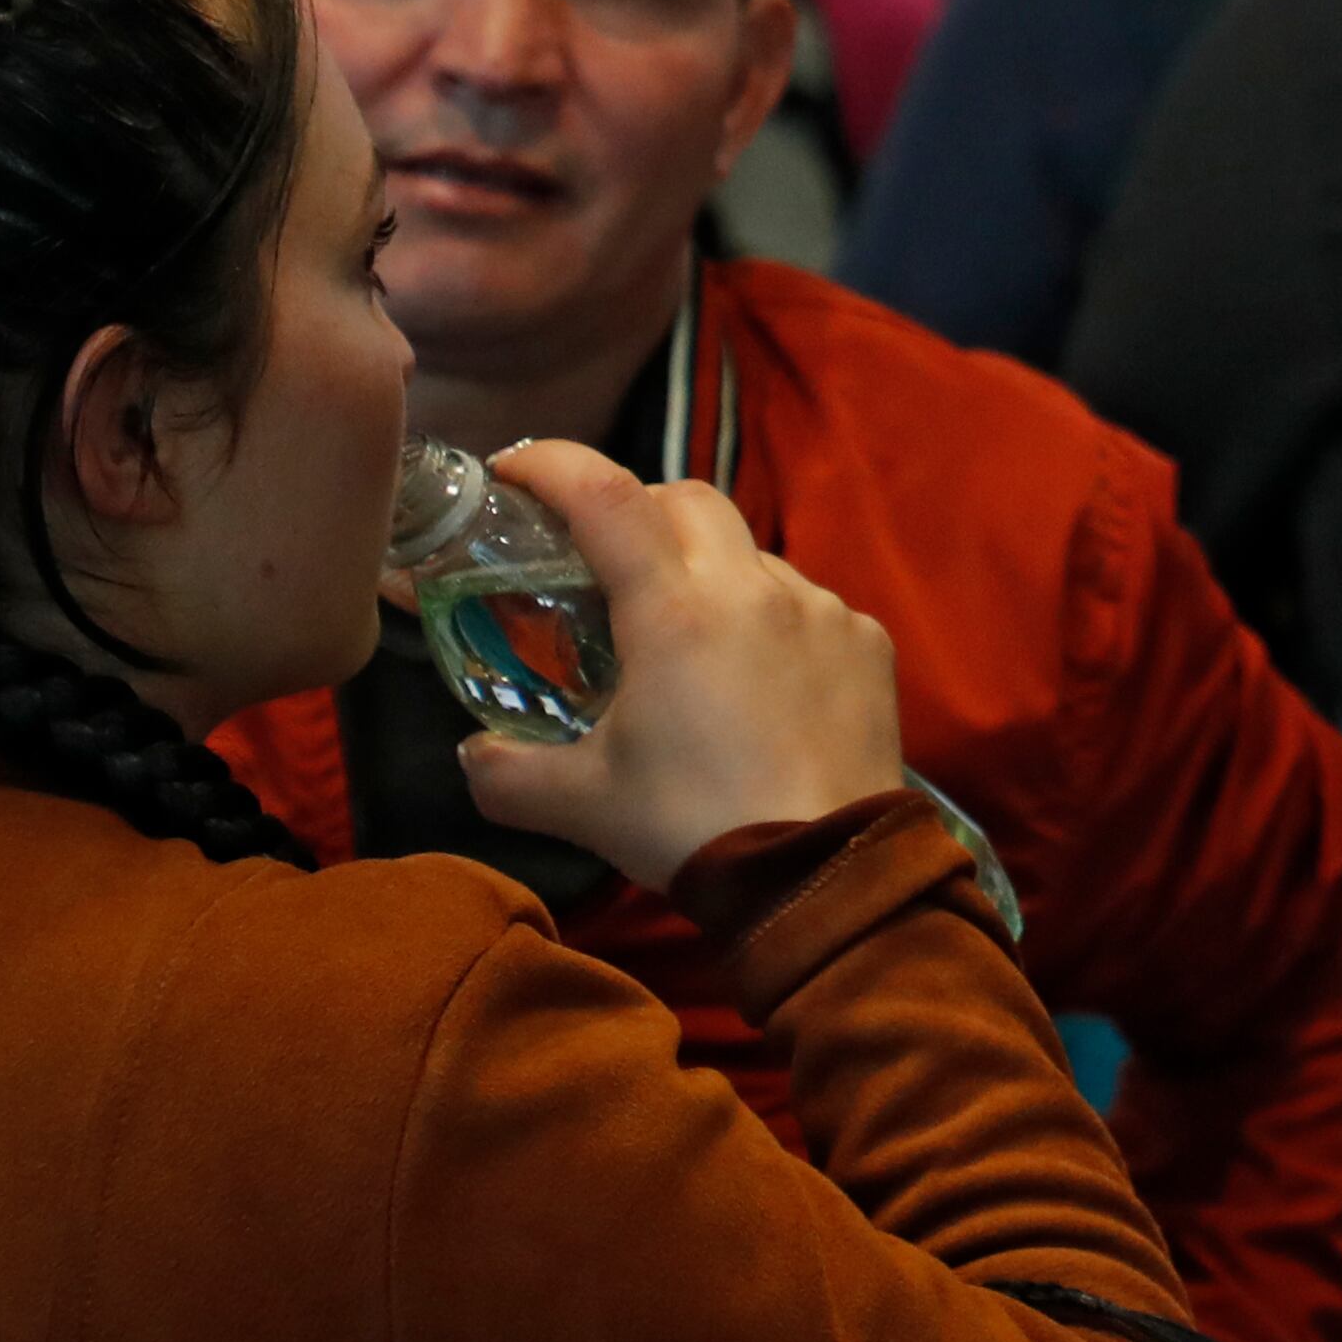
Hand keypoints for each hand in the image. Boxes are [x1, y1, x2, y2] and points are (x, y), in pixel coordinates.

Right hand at [456, 440, 908, 891]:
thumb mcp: (579, 804)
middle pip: (687, 499)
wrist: (824, 874)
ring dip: (707, 572)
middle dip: (635, 508)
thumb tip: (472, 753)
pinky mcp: (869, 640)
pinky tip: (753, 681)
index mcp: (676, 610)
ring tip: (680, 640)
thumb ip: (508, 772)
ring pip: (752, 554)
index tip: (515, 467)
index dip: (554, 466)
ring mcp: (823, 608)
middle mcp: (754, 587)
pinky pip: (807, 605)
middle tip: (598, 556)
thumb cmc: (691, 826)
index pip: (605, 497)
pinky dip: (768, 620)